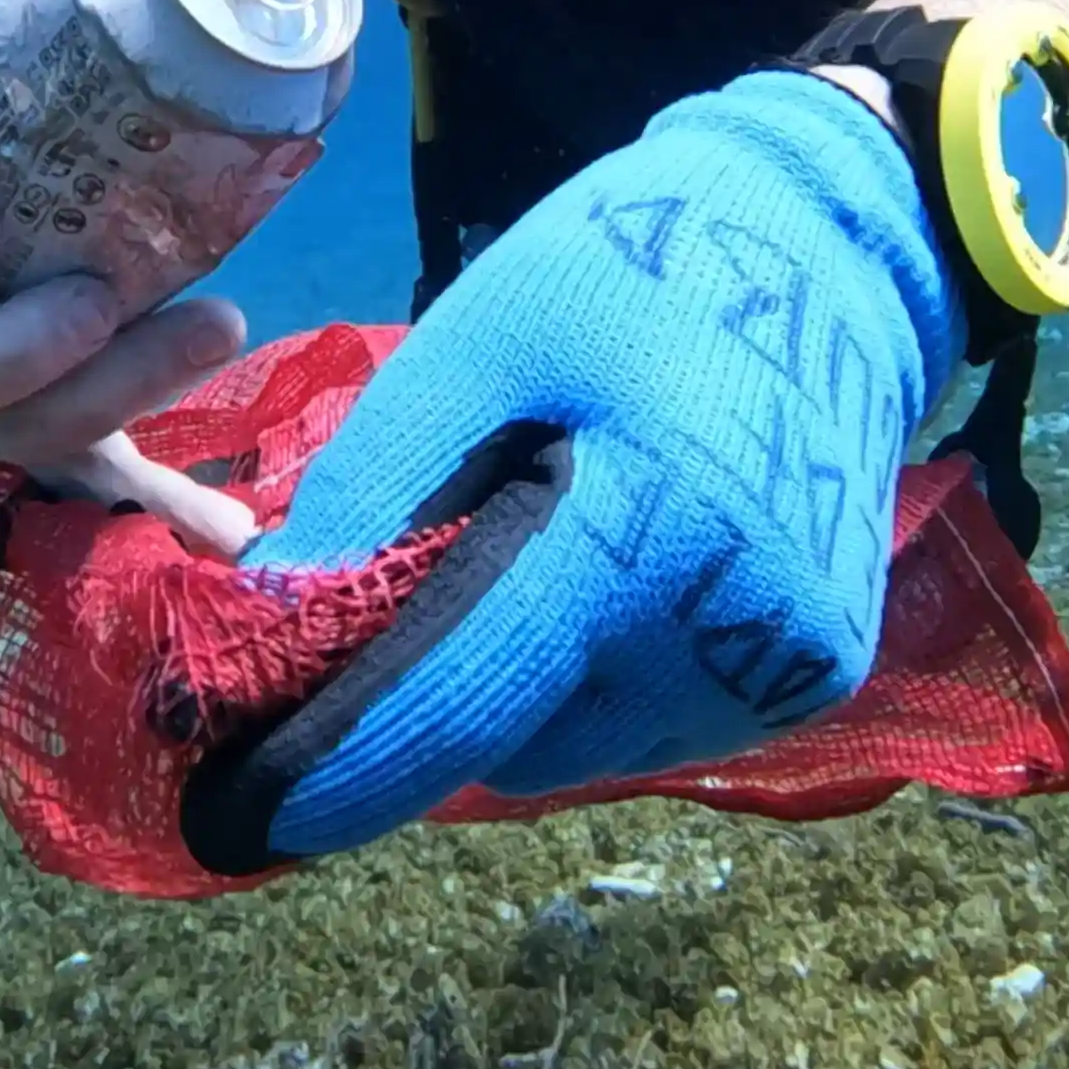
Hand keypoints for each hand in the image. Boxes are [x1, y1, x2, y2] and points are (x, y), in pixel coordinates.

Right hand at [0, 71, 247, 553]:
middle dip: (6, 356)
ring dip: (110, 395)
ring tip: (214, 325)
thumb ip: (61, 38)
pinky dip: (160, 500)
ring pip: (1, 431)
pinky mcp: (30, 415)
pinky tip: (229, 530)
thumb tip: (236, 12)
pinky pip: (82, 475)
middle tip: (98, 302)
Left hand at [242, 74, 963, 852]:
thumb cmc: (631, 274)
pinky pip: (652, 722)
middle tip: (400, 596)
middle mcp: (728, 633)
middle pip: (510, 738)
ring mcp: (785, 668)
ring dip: (524, 691)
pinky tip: (615, 570)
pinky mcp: (815, 678)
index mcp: (641, 533)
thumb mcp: (474, 346)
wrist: (831, 252)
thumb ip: (371, 495)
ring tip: (541, 548)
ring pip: (579, 744)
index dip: (338, 767)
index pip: (460, 702)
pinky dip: (602, 678)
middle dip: (429, 697)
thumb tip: (265, 635)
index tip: (237, 816)